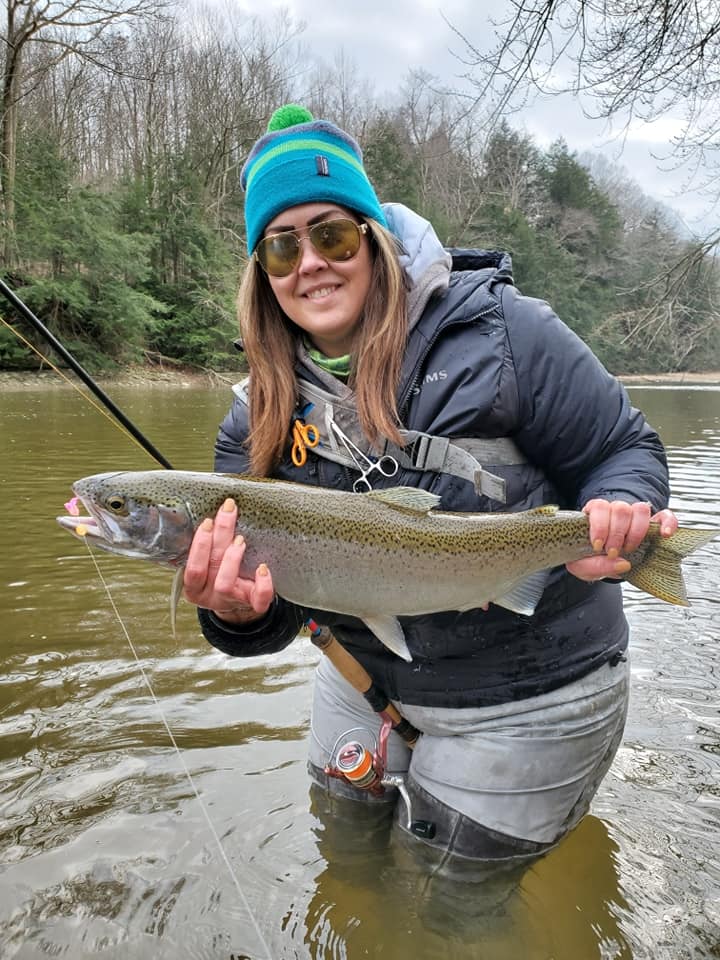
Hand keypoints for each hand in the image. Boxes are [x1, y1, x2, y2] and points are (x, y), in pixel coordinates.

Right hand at [183, 497, 274, 622]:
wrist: (238, 605)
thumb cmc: (220, 577)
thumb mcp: (208, 566)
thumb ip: (206, 547)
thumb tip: (213, 511)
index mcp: (195, 586)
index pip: (192, 567)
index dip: (199, 544)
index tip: (208, 521)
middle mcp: (210, 595)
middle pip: (210, 566)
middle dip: (219, 536)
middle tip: (228, 513)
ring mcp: (231, 601)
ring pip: (224, 584)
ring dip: (231, 558)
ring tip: (240, 540)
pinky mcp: (252, 605)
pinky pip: (258, 599)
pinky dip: (262, 584)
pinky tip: (263, 568)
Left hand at [566, 499, 677, 581]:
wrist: (599, 565)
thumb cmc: (588, 562)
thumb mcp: (583, 567)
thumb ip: (596, 566)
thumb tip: (622, 564)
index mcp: (594, 515)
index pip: (599, 506)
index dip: (600, 525)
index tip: (598, 546)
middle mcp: (614, 512)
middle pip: (621, 508)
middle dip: (617, 533)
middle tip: (613, 552)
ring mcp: (634, 517)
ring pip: (640, 509)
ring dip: (636, 531)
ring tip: (629, 549)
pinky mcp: (653, 525)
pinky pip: (665, 516)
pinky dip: (668, 523)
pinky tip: (665, 535)